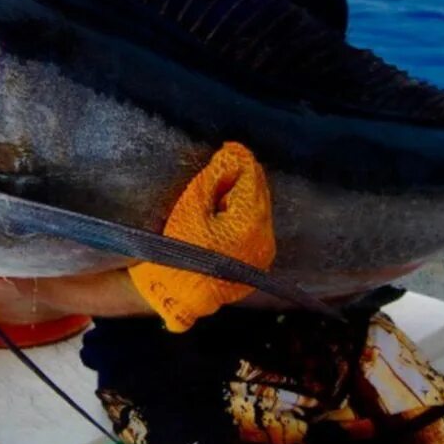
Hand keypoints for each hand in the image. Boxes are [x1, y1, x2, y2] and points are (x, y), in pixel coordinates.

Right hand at [128, 143, 276, 332]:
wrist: (178, 294)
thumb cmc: (180, 249)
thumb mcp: (192, 207)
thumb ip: (214, 179)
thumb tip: (229, 157)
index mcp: (251, 221)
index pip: (251, 177)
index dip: (238, 159)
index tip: (226, 148)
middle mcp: (265, 236)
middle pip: (260, 192)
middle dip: (243, 175)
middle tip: (222, 165)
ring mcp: (264, 252)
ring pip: (260, 209)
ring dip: (244, 194)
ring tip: (220, 188)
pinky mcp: (257, 262)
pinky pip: (257, 227)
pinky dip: (244, 213)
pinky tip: (225, 212)